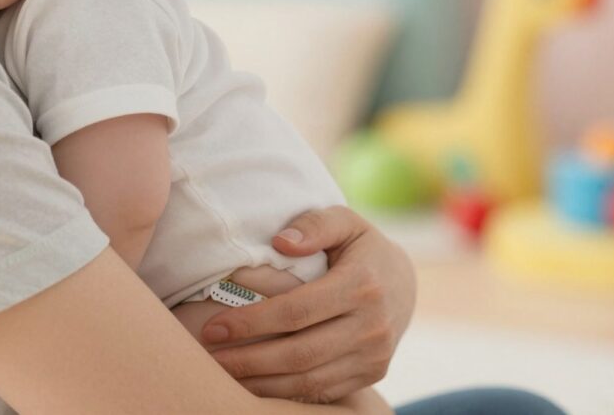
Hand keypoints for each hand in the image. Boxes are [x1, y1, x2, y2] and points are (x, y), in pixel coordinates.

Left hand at [198, 206, 415, 402]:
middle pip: (300, 352)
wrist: (405, 282)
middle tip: (209, 357)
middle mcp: (372, 326)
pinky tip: (254, 385)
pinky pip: (323, 391)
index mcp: (362, 285)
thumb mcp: (344, 221)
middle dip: (249, 359)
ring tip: (223, 374)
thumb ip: (313, 225)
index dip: (252, 322)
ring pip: (310, 379)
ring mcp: (375, 356)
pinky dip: (285, 392)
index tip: (213, 326)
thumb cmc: (361, 245)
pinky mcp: (372, 374)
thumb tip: (280, 242)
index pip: (297, 310)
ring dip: (262, 383)